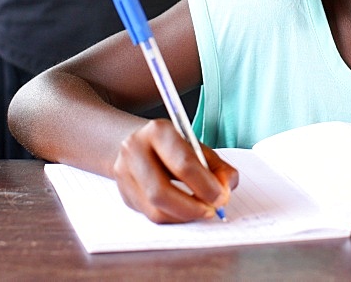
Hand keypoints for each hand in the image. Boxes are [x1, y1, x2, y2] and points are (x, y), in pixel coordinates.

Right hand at [111, 119, 237, 222]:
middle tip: (211, 210)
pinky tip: (185, 210)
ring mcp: (124, 173)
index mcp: (158, 131)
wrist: (138, 142)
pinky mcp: (124, 194)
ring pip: (155, 209)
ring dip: (184, 216)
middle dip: (192, 207)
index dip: (206, 185)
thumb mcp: (197, 147)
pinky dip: (174, 218)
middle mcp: (135, 150)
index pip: (183, 164)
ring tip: (200, 210)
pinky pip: (151, 216)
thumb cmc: (173, 146)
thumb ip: (217, 167)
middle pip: (161, 192)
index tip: (221, 196)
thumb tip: (226, 188)